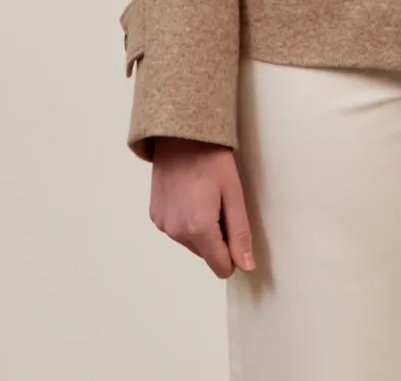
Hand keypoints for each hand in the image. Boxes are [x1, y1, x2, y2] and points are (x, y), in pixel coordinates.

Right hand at [150, 137, 255, 277]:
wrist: (180, 134)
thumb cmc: (213, 160)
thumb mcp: (234, 194)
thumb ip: (240, 234)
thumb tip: (246, 267)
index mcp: (198, 228)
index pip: (220, 266)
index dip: (233, 253)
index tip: (236, 228)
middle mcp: (176, 232)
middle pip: (205, 253)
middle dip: (217, 236)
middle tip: (221, 203)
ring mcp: (162, 224)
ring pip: (191, 242)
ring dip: (201, 228)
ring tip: (204, 195)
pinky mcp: (154, 215)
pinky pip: (176, 229)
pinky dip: (186, 219)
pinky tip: (190, 194)